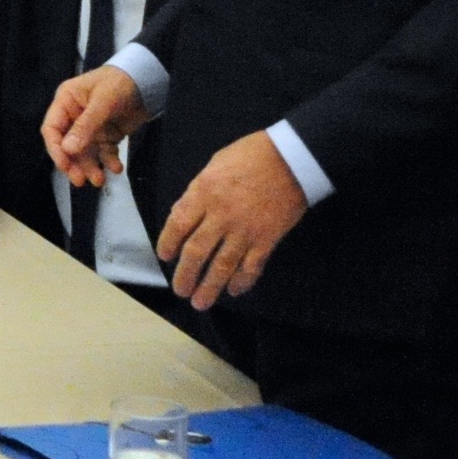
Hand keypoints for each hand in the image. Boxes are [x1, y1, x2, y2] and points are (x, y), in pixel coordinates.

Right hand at [40, 65, 149, 186]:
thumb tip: (67, 150)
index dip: (55, 149)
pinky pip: (104, 152)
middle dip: (73, 164)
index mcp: (66, 102)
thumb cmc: (120, 82)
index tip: (65, 166)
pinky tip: (116, 169)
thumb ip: (86, 126)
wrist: (149, 80)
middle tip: (81, 180)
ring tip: (100, 180)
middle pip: (67, 145)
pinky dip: (109, 161)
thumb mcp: (103, 102)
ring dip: (90, 167)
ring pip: (85, 153)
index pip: (52, 129)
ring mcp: (91, 127)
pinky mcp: (107, 135)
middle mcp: (74, 116)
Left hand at [157, 130, 307, 309]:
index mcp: (203, 193)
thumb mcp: (213, 165)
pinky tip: (234, 290)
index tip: (165, 256)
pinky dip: (242, 281)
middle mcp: (221, 215)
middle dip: (185, 275)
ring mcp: (245, 230)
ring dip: (210, 287)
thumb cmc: (251, 155)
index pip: (178, 225)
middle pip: (196, 252)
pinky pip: (252, 266)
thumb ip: (197, 192)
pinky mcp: (267, 239)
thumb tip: (182, 215)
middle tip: (180, 290)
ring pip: (222, 266)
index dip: (168, 244)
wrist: (292, 158)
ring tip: (200, 302)